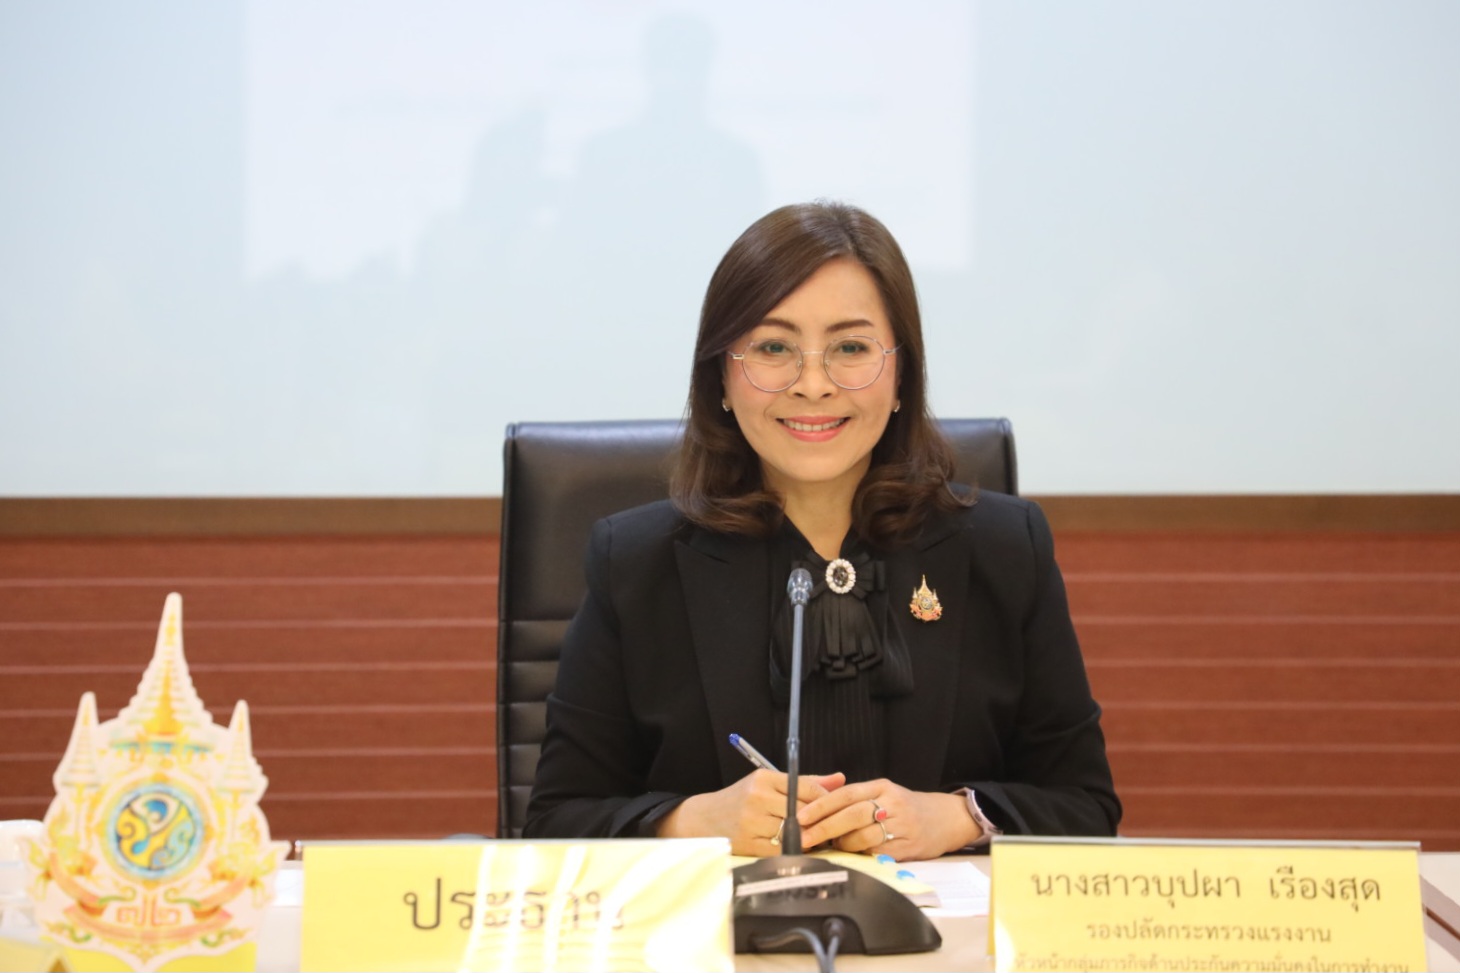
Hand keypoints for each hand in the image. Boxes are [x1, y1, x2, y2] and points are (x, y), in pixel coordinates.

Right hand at [656, 770, 845, 855]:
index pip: (806, 787)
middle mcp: (758, 797)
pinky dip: (791, 852)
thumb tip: (840, 779)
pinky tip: (796, 851)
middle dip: (819, 822)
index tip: (835, 809)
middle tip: (832, 829)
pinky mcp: (747, 843)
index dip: (826, 801)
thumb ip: (805, 782)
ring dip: (807, 839)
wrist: (704, 819)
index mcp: (764, 778)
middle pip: (802, 811)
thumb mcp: (768, 783)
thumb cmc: (742, 799)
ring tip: (816, 841)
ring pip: (793, 832)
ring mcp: (751, 821)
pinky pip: (779, 851)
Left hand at [795, 778, 979, 861]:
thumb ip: (856, 799)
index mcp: (881, 787)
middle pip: (852, 815)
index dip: (821, 805)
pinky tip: (852, 855)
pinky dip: (861, 855)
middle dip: (824, 828)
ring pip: (863, 836)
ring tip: (832, 847)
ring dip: (842, 844)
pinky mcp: (908, 847)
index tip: (801, 817)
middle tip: (805, 838)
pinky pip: (877, 853)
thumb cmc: (907, 807)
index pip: (846, 794)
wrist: (947, 818)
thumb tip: (818, 812)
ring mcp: (901, 825)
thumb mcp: (884, 793)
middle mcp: (891, 803)